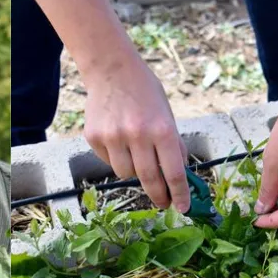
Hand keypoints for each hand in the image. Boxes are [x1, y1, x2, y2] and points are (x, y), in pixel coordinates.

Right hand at [82, 55, 189, 211]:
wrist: (111, 70)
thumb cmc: (144, 91)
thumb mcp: (167, 114)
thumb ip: (173, 144)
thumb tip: (179, 175)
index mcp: (161, 129)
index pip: (173, 172)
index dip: (179, 194)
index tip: (183, 208)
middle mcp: (138, 135)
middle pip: (149, 179)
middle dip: (159, 195)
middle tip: (163, 203)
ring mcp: (113, 137)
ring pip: (126, 174)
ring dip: (135, 172)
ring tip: (137, 154)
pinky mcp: (94, 138)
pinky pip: (109, 162)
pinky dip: (117, 158)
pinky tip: (118, 139)